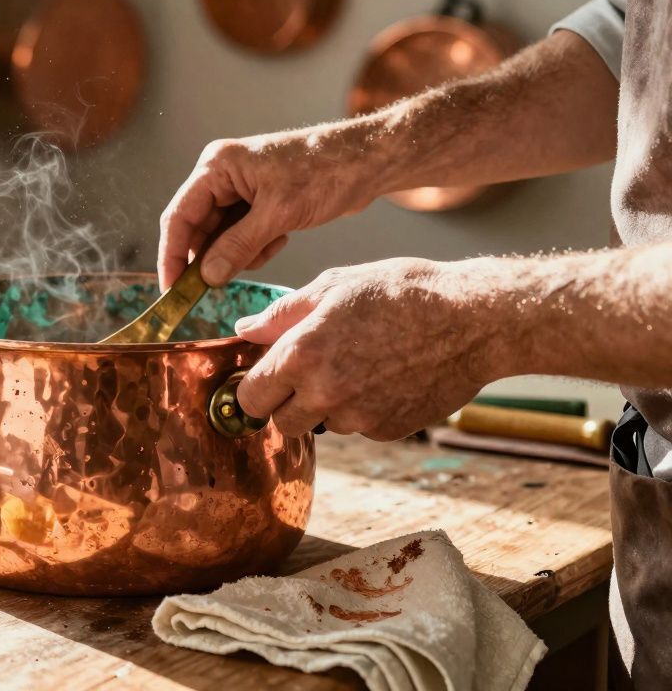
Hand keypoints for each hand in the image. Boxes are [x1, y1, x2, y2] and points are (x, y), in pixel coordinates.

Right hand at [158, 131, 378, 288]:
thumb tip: (207, 277)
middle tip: (219, 288)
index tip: (171, 291)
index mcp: (217, 166)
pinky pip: (240, 235)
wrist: (367, 161)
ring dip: (240, 253)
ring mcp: (239, 189)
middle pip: (197, 229)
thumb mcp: (279, 215)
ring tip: (270, 246)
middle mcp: (222, 175)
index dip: (172, 256)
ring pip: (220, 236)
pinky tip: (280, 239)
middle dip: (212, 258)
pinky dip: (256, 247)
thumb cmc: (325, 172)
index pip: (179, 216)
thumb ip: (238, 246)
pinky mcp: (257, 201)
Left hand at [232, 258, 507, 440]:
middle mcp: (325, 393)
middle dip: (286, 401)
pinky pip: (357, 428)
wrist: (472, 319)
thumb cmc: (402, 292)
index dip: (253, 387)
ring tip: (356, 364)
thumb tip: (244, 329)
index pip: (250, 397)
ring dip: (326, 405)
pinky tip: (383, 376)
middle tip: (308, 372)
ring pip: (320, 425)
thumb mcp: (334, 286)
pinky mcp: (387, 430)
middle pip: (280, 422)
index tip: (263, 377)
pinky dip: (362, 410)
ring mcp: (358, 417)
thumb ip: (281, 314)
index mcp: (303, 355)